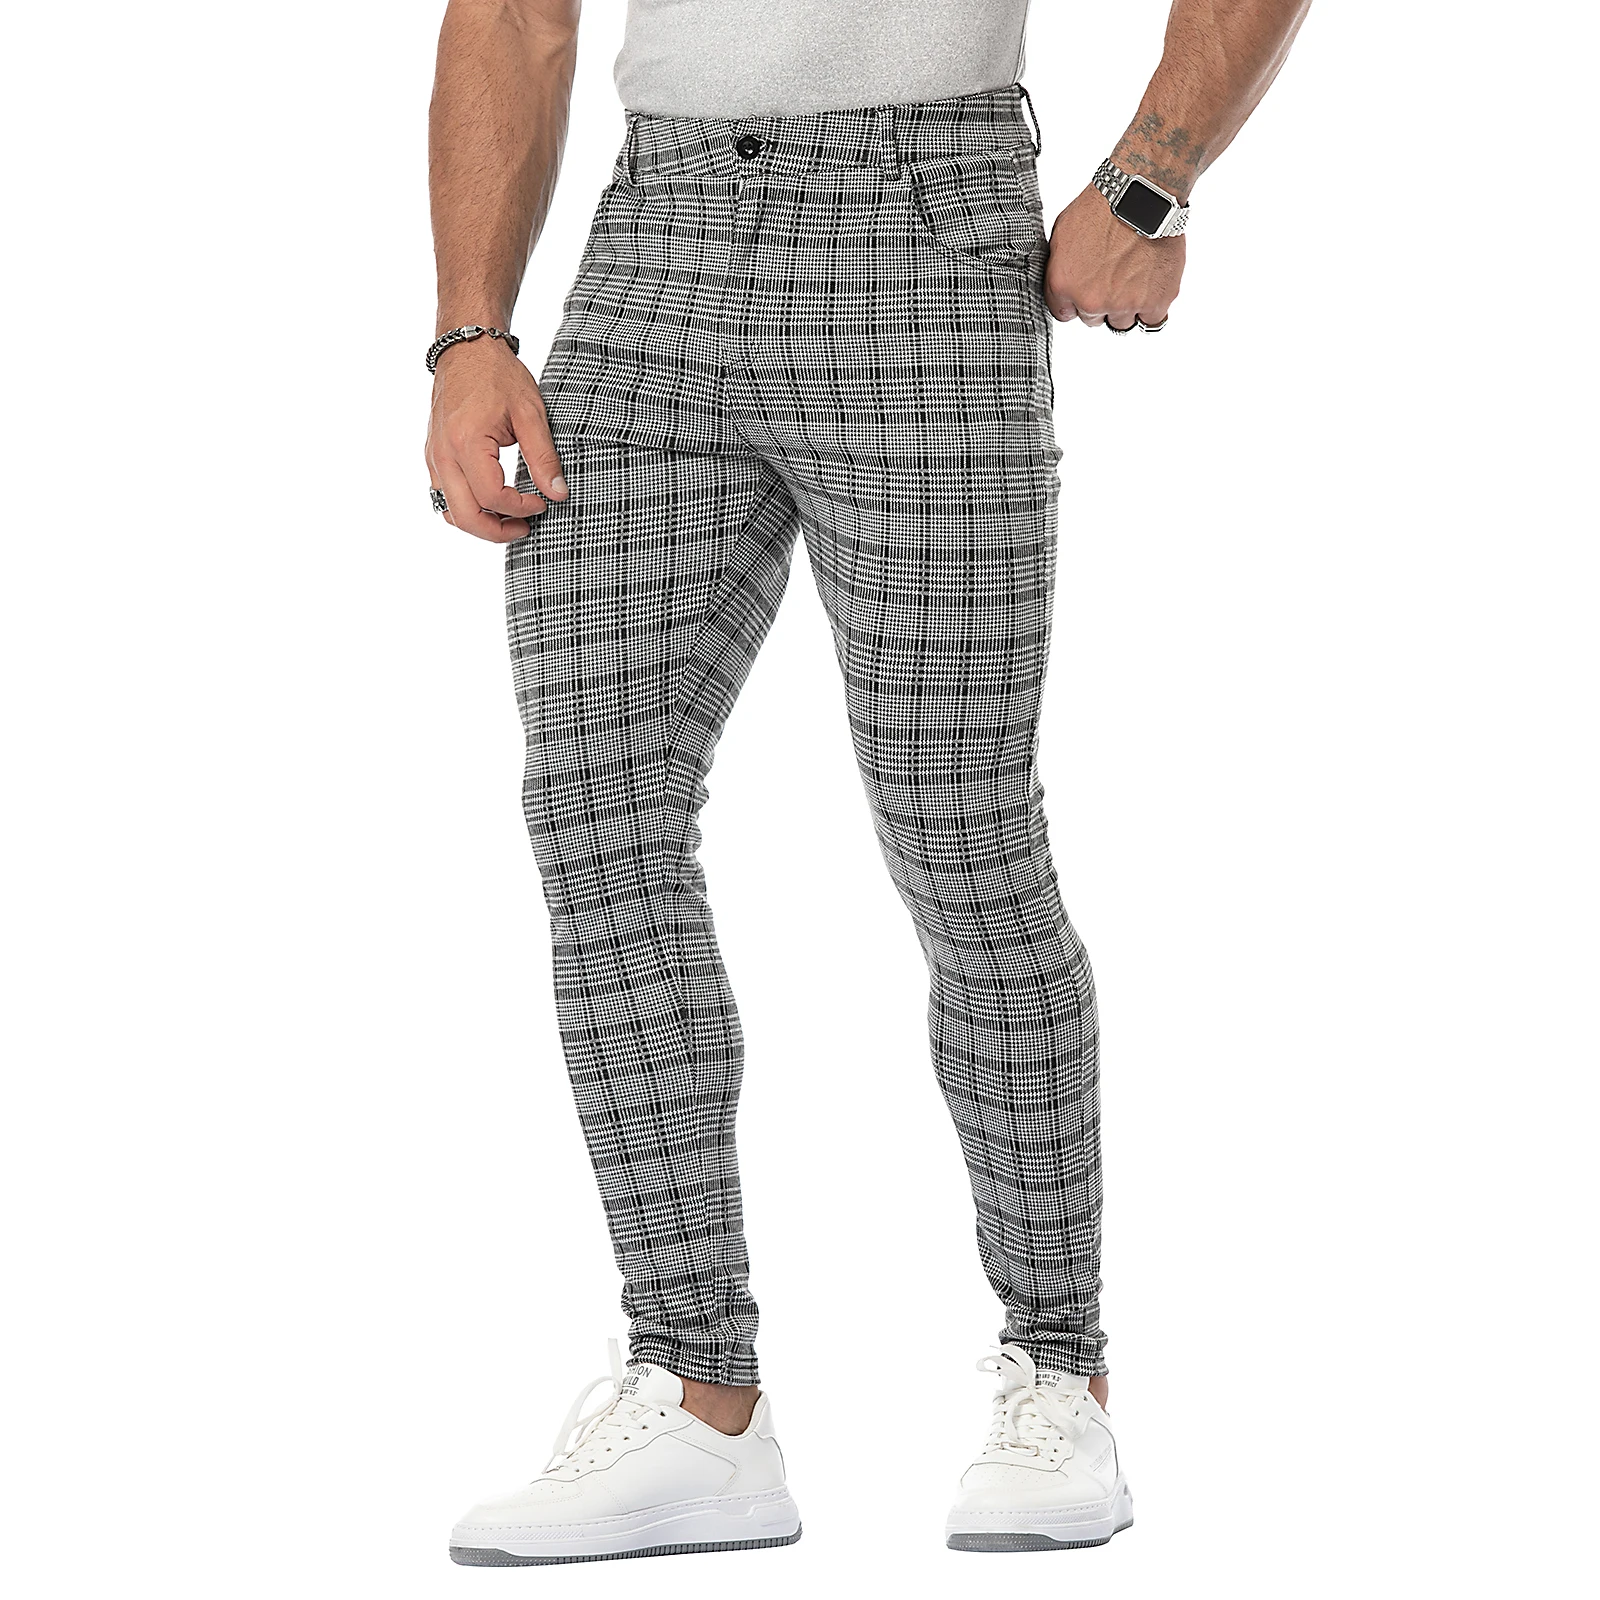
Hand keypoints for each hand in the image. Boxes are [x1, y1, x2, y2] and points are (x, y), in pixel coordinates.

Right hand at [424, 339, 566, 541]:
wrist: (467, 349)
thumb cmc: (499, 376)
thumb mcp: (531, 413)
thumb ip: (544, 457)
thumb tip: (558, 494)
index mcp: (467, 442)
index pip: (493, 497)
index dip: (521, 509)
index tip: (543, 502)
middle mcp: (443, 454)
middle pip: (465, 516)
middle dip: (498, 532)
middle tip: (526, 527)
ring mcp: (434, 457)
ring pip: (450, 512)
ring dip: (480, 525)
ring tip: (511, 519)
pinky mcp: (434, 456)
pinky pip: (444, 497)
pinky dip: (467, 510)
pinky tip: (492, 505)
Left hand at [1044, 184, 1184, 331]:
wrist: (1142, 193)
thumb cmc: (1104, 205)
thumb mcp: (1062, 232)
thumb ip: (1059, 266)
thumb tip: (1061, 285)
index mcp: (1063, 284)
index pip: (1064, 313)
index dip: (1075, 301)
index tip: (1086, 289)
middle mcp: (1091, 300)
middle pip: (1093, 319)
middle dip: (1101, 301)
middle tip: (1114, 274)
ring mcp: (1124, 304)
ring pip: (1121, 322)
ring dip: (1126, 305)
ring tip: (1134, 276)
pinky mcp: (1155, 301)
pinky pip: (1151, 320)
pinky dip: (1152, 307)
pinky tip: (1151, 287)